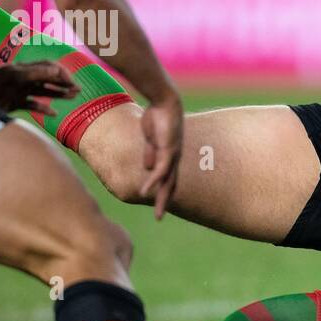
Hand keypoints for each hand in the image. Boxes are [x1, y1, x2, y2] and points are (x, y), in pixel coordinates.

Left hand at [0, 61, 77, 114]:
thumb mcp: (13, 76)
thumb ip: (35, 73)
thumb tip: (56, 70)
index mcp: (23, 69)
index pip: (48, 67)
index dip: (61, 73)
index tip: (71, 81)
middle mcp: (23, 79)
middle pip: (48, 79)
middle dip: (64, 83)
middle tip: (78, 90)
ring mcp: (19, 91)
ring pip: (44, 92)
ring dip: (58, 94)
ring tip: (72, 98)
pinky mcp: (14, 103)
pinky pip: (33, 105)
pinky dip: (44, 109)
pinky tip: (53, 113)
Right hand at [139, 92, 182, 219]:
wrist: (164, 102)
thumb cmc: (157, 118)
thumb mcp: (151, 139)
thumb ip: (151, 153)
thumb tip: (148, 168)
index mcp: (169, 157)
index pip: (167, 179)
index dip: (163, 193)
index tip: (158, 205)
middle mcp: (173, 158)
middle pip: (170, 185)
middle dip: (164, 201)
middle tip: (159, 217)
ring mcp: (172, 155)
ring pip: (168, 182)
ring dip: (162, 198)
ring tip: (158, 213)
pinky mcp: (168, 149)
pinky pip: (160, 170)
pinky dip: (154, 181)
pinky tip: (146, 191)